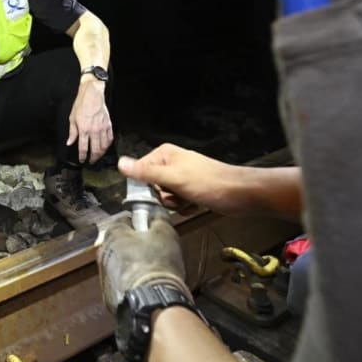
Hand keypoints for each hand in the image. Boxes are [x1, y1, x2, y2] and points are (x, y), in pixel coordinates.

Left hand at [68, 77, 112, 162]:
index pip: (83, 148)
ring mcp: (102, 128)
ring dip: (101, 153)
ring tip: (98, 157)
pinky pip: (110, 138)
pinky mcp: (108, 125)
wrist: (92, 94)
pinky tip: (106, 147)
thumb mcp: (72, 118)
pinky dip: (108, 145)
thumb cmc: (81, 104)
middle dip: (93, 158)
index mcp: (84, 129)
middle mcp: (94, 131)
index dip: (82, 156)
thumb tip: (70, 142)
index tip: (82, 160)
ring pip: (104, 146)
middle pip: (95, 150)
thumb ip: (72, 132)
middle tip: (91, 161)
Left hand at [96, 211, 188, 314]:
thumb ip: (159, 218)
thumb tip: (156, 213)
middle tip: (152, 252)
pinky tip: (143, 286)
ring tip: (150, 272)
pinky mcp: (108, 295)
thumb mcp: (166, 234)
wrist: (153, 301)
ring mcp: (104, 275)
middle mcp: (104, 253)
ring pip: (118, 264)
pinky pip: (119, 284)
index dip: (139, 223)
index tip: (149, 229)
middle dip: (133, 246)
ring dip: (130, 265)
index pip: (124, 220)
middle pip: (119, 243)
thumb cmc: (158, 265)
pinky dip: (128, 284)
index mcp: (114, 234)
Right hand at [118, 143, 239, 213]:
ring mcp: (182, 177)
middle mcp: (171, 163)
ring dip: (175, 204)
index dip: (146, 187)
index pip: (140, 172)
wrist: (240, 194)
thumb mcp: (173, 178)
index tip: (158, 194)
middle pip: (152, 187)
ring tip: (189, 200)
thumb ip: (146, 173)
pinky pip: (178, 203)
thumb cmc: (210, 183)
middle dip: (164, 197)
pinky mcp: (191, 190)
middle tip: (178, 196)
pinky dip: (185, 207)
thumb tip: (121, 164)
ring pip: (165, 197)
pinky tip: (196, 205)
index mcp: (164, 154)